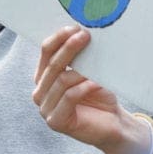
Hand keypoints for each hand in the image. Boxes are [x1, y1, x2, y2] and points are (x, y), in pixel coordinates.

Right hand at [32, 26, 150, 153]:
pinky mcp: (56, 121)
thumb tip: (78, 35)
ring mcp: (44, 108)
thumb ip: (76, 61)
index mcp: (43, 78)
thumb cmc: (98, 98)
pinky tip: (95, 83)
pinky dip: (83, 88)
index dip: (57, 39)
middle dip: (68, 49)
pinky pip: (68, 98)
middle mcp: (39, 92)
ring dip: (80, 71)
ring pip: (60, 81)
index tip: (73, 28)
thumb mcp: (85, 74)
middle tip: (84, 37)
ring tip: (95, 67)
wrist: (112, 125)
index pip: (45, 53)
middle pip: (52, 65)